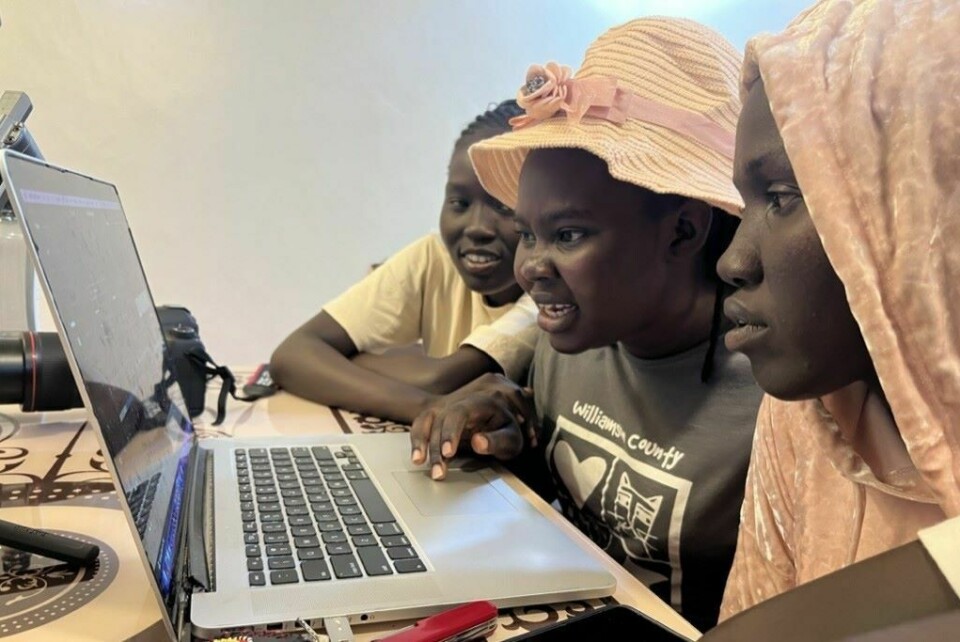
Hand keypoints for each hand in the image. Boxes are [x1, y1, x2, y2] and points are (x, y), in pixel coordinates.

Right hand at [409, 373, 537, 479]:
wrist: (500, 421)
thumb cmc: (507, 431)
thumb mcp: (511, 438)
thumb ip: (498, 440)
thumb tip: (477, 442)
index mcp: (481, 402)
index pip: (459, 412)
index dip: (451, 431)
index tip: (448, 453)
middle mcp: (461, 402)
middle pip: (441, 420)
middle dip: (436, 447)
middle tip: (439, 472)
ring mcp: (448, 408)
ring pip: (429, 423)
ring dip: (424, 446)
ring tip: (425, 467)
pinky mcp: (438, 417)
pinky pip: (421, 424)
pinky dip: (417, 440)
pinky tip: (417, 458)